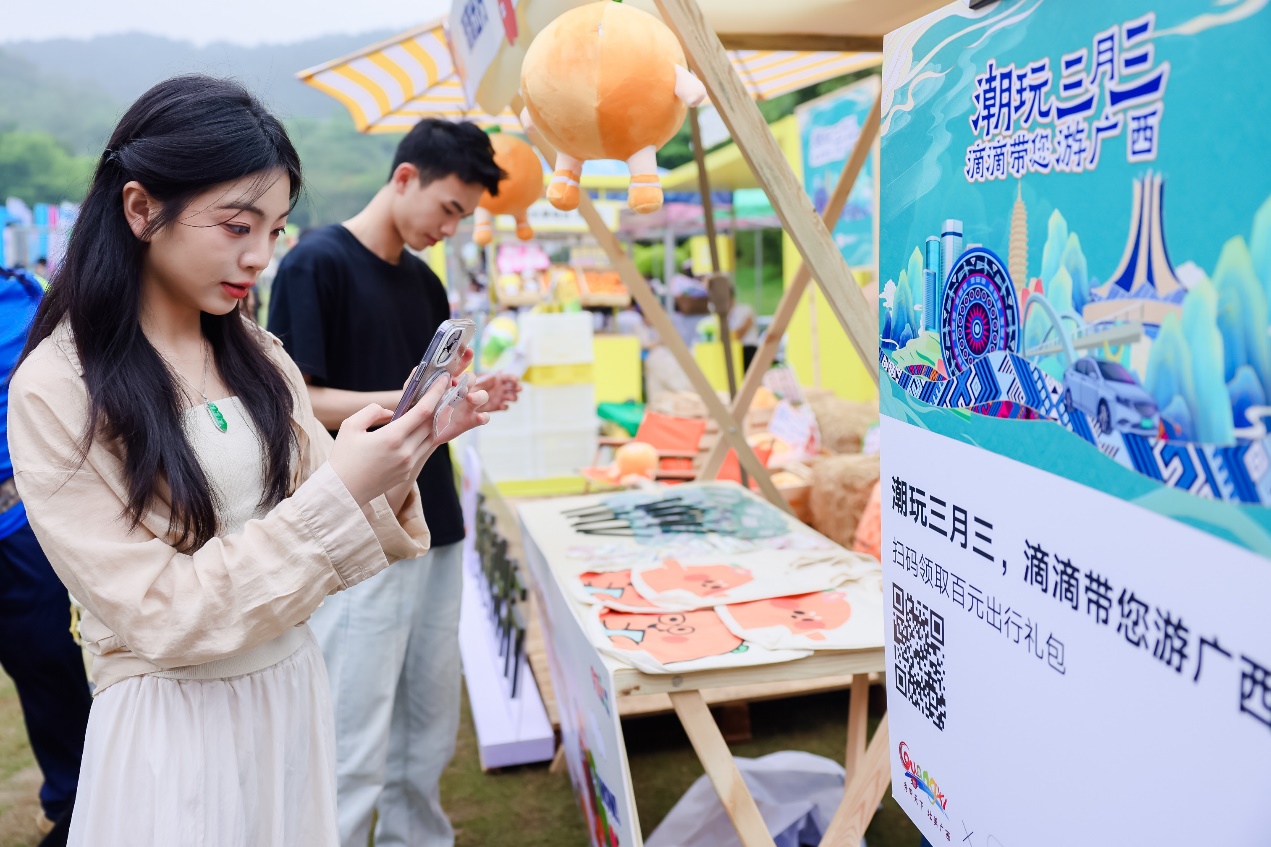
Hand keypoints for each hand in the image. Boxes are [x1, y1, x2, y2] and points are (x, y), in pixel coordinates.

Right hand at [327, 368, 488, 506]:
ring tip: (434, 407)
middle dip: (438, 405)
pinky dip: (424, 437)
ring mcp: (408, 464)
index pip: (423, 411)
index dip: (435, 393)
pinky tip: (422, 427)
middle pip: (431, 423)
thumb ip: (372, 411)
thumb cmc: (343, 457)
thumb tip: (391, 411)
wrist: (343, 492)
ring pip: (429, 438)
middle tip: (440, 390)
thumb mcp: (351, 426)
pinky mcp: (407, 473)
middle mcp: (405, 452)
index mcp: (392, 437)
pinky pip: (422, 450)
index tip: (444, 380)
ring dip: (433, 422)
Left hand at [473, 372, 521, 412]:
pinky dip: (504, 406)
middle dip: (517, 387)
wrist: (465, 401)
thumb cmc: (470, 387)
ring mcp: (501, 397)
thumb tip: (495, 376)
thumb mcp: (476, 382)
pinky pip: (505, 407)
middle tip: (519, 389)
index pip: (508, 377)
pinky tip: (501, 406)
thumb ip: (485, 380)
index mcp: (497, 379)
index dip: (513, 378)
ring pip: (512, 397)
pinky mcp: (498, 406)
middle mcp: (501, 388)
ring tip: (510, 398)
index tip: (516, 380)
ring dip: (513, 397)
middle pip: (514, 387)